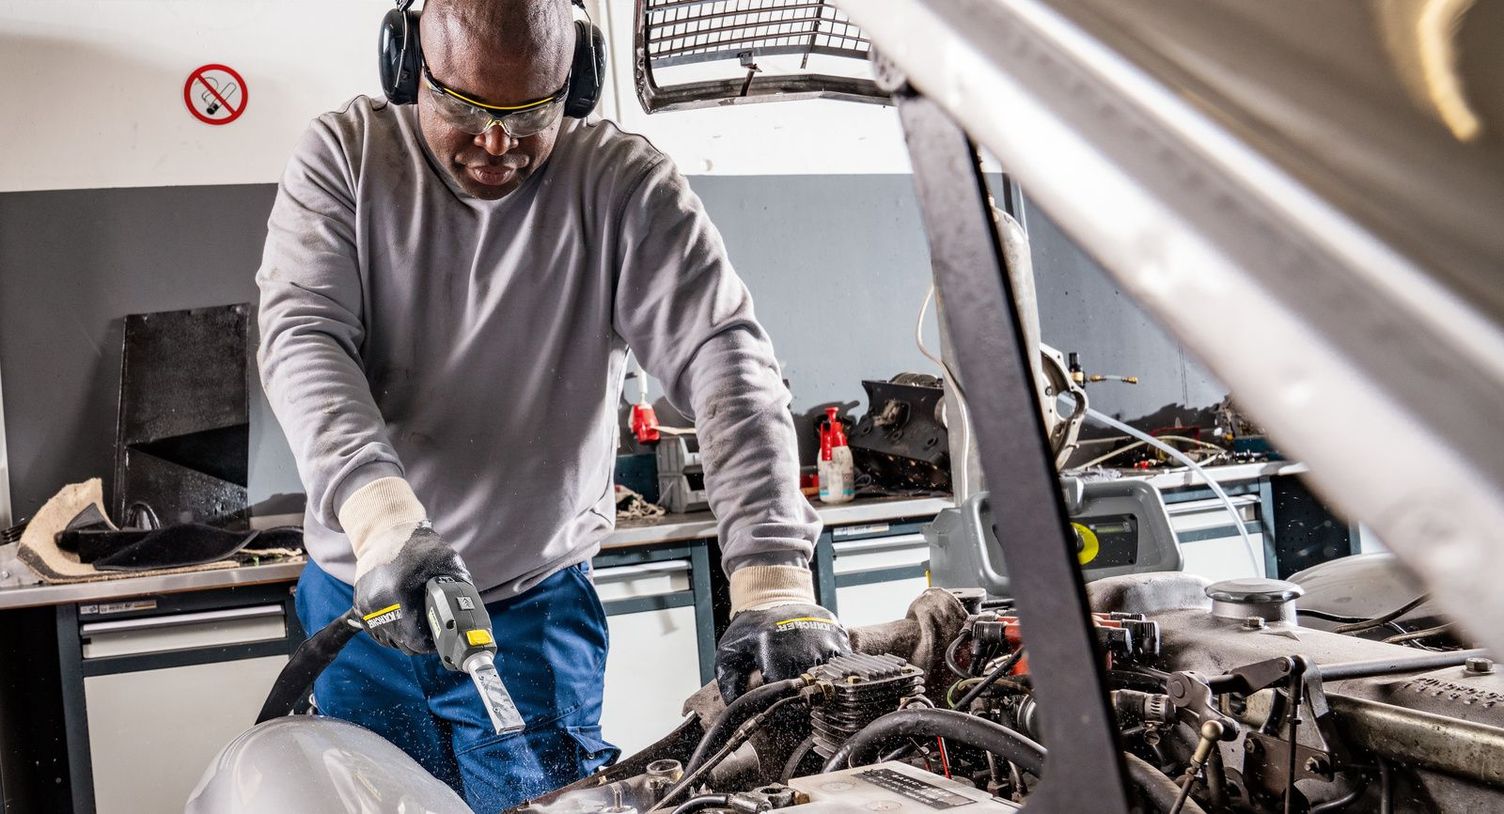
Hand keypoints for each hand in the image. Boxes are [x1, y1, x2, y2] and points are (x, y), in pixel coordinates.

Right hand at [353, 523, 469, 653]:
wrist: (387, 533)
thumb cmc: (420, 547)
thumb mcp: (448, 563)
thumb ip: (459, 591)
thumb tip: (468, 618)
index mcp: (400, 592)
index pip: (416, 640)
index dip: (432, 643)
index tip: (441, 638)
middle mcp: (378, 602)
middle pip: (403, 644)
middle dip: (420, 640)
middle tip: (433, 629)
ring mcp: (366, 605)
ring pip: (389, 641)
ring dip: (405, 637)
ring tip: (418, 621)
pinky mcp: (359, 606)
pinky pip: (377, 632)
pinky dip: (391, 630)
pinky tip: (403, 618)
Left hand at [715, 602, 850, 702]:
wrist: (775, 593)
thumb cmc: (752, 627)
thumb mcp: (730, 651)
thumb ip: (728, 681)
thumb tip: (735, 705)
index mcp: (776, 655)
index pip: (786, 696)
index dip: (784, 708)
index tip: (781, 709)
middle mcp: (804, 649)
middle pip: (811, 691)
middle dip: (803, 699)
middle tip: (794, 698)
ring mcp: (825, 641)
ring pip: (831, 679)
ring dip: (821, 685)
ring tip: (808, 684)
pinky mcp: (838, 635)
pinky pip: (844, 664)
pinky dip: (835, 671)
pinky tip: (821, 669)